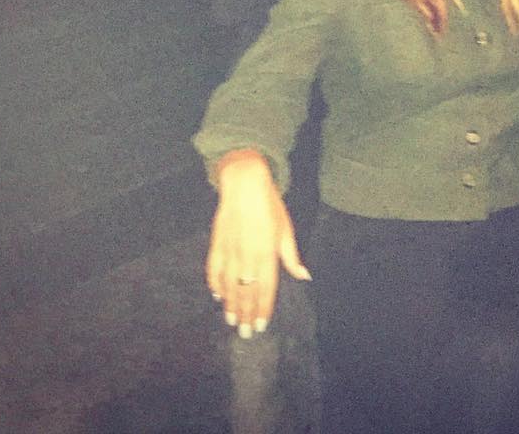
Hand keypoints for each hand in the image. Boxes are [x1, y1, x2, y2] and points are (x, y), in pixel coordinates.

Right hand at [206, 149, 310, 337]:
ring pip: (229, 286)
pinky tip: (217, 296)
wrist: (245, 184)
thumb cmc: (270, 206)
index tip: (261, 325)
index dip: (263, 309)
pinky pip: (213, 270)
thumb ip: (291, 257)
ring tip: (232, 321)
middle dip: (246, 314)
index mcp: (267, 253)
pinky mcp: (216, 244)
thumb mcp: (285, 230)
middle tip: (245, 334)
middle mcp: (248, 256)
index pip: (266, 289)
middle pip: (246, 292)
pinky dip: (215, 285)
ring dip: (230, 305)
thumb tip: (304, 276)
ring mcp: (230, 251)